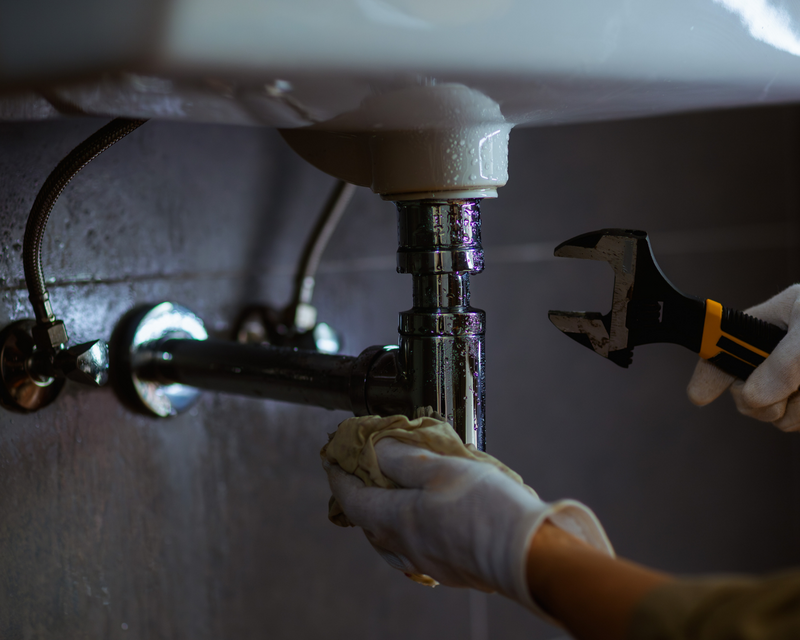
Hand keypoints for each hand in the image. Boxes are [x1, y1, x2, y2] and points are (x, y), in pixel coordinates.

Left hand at [324, 437, 611, 613]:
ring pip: (389, 541)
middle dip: (357, 496)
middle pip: (367, 522)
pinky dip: (406, 534)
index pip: (352, 496)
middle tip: (357, 474)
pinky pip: (413, 552)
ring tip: (385, 499)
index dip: (338, 473)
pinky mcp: (451, 570)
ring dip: (380, 518)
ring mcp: (428, 561)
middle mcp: (406, 545)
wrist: (528, 555)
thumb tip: (374, 449)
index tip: (331, 455)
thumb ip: (404, 458)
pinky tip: (421, 526)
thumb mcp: (442, 468)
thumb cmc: (487, 509)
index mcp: (397, 519)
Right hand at [688, 284, 799, 430]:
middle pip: (743, 391)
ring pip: (771, 413)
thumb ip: (783, 361)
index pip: (720, 347)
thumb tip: (754, 393)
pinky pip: (794, 421)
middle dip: (759, 399)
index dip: (706, 372)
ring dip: (792, 410)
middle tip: (787, 390)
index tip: (699, 395)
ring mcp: (793, 380)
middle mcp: (777, 354)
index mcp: (768, 324)